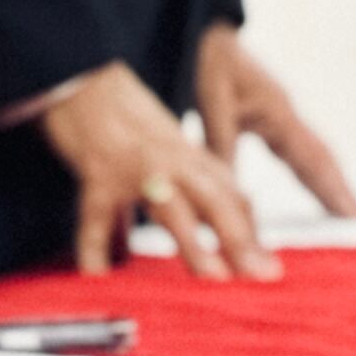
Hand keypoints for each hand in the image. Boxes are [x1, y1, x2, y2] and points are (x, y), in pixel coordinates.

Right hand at [39, 64, 280, 281]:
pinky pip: (97, 214)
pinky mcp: (97, 174)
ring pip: (171, 206)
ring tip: (212, 277)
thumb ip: (178, 191)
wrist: (86, 79)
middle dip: (240, 238)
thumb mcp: (162, 150)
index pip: (231, 195)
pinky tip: (97, 275)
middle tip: (262, 275)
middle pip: (215, 200)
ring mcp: (135, 168)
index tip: (269, 269)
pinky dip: (95, 246)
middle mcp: (172, 162)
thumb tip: (202, 229)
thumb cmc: (125, 119)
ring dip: (194, 242)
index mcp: (190, 159)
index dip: (251, 232)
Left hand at [192, 24, 355, 219]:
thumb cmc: (212, 66)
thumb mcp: (212, 105)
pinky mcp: (280, 122)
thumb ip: (222, 147)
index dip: (335, 191)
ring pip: (319, 158)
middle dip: (346, 195)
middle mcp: (291, 119)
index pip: (313, 160)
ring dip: (337, 187)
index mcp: (278, 115)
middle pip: (325, 162)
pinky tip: (327, 193)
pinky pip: (306, 154)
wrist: (213, 37)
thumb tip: (230, 195)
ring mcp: (289, 120)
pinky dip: (321, 176)